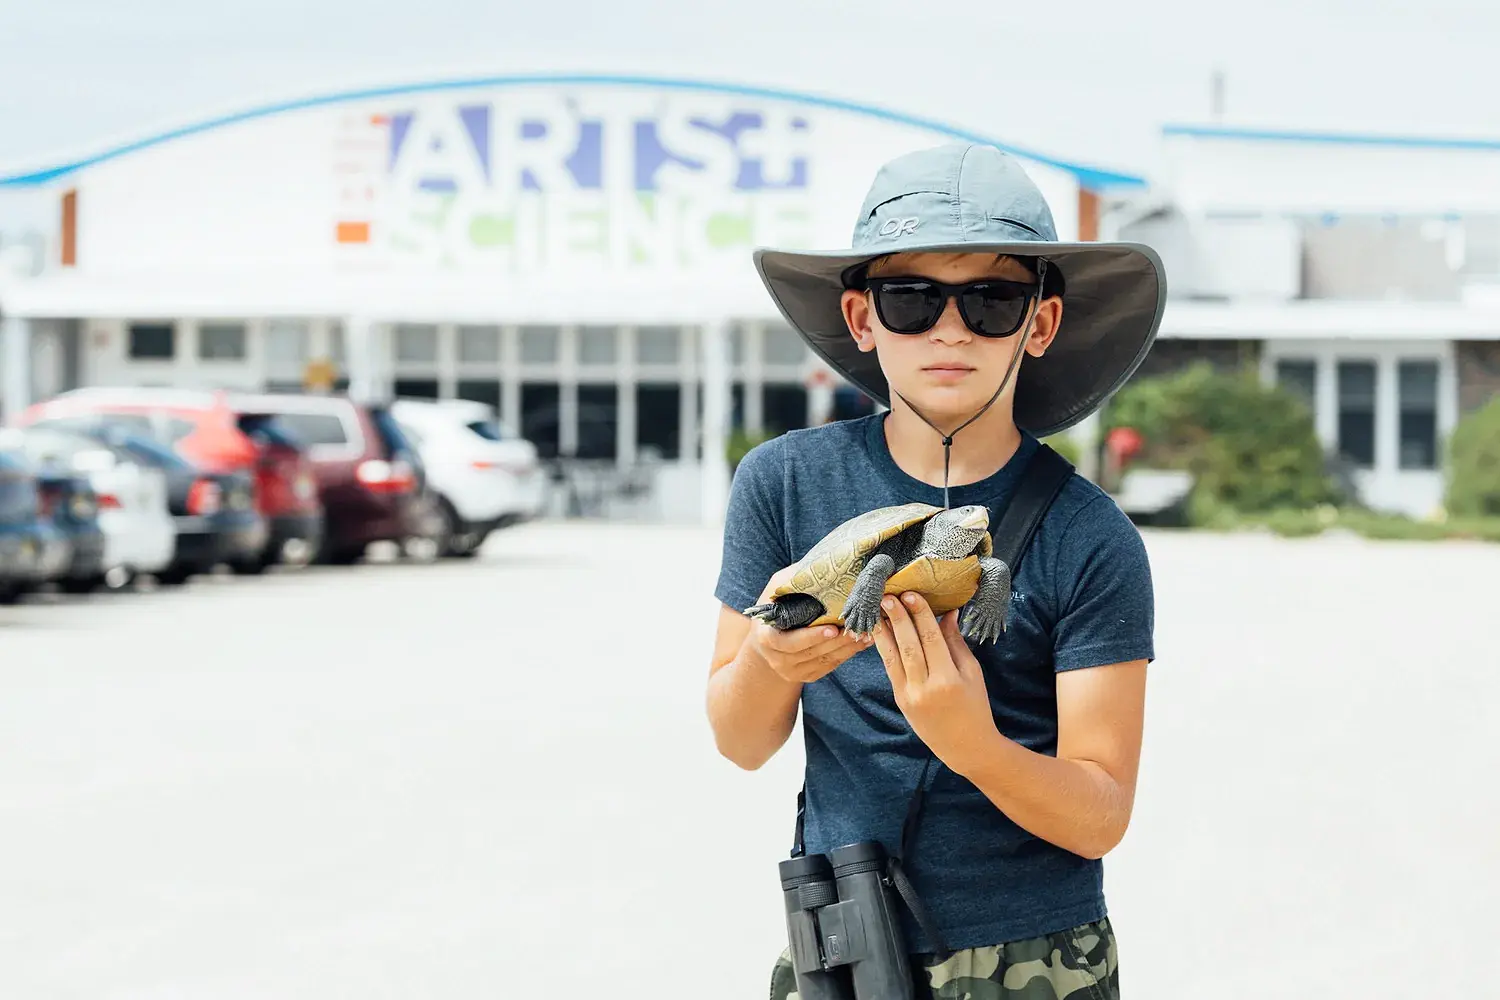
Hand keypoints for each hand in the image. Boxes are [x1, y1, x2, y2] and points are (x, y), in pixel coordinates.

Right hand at [746, 565, 872, 684]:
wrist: (769, 636)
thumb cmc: (776, 605)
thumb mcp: (777, 589)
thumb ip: (793, 580)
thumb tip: (821, 563)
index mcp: (767, 639)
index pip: (789, 642)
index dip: (811, 637)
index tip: (833, 629)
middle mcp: (778, 660)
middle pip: (813, 653)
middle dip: (839, 642)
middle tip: (860, 628)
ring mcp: (793, 671)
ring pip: (826, 661)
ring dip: (849, 647)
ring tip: (869, 633)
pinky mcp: (808, 675)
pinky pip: (831, 665)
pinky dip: (849, 653)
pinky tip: (864, 641)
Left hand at [872, 592, 999, 775]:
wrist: (964, 746)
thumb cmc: (975, 706)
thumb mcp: (972, 673)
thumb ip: (956, 643)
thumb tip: (948, 612)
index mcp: (948, 680)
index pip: (931, 639)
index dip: (920, 615)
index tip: (911, 594)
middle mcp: (925, 688)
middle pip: (909, 645)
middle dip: (898, 618)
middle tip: (888, 595)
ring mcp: (909, 695)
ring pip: (892, 656)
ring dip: (883, 630)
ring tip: (876, 608)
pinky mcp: (900, 700)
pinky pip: (890, 668)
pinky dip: (883, 648)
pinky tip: (879, 630)